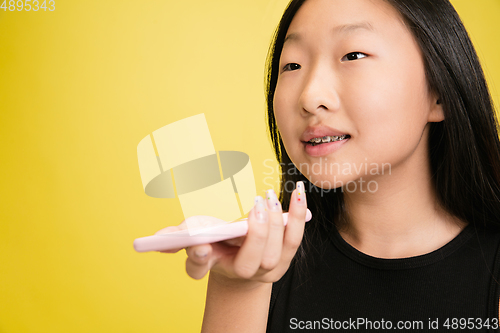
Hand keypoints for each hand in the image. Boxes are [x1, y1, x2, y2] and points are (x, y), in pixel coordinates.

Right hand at [159, 181, 307, 284]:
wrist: (242, 265)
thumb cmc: (218, 249)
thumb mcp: (196, 241)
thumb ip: (180, 239)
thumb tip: (157, 239)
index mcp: (216, 267)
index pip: (204, 266)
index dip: (199, 257)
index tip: (198, 245)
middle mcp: (246, 273)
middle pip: (254, 261)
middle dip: (257, 234)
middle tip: (255, 205)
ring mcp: (269, 266)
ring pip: (279, 249)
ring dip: (278, 221)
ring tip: (270, 196)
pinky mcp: (286, 256)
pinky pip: (295, 237)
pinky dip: (298, 214)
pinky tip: (298, 192)